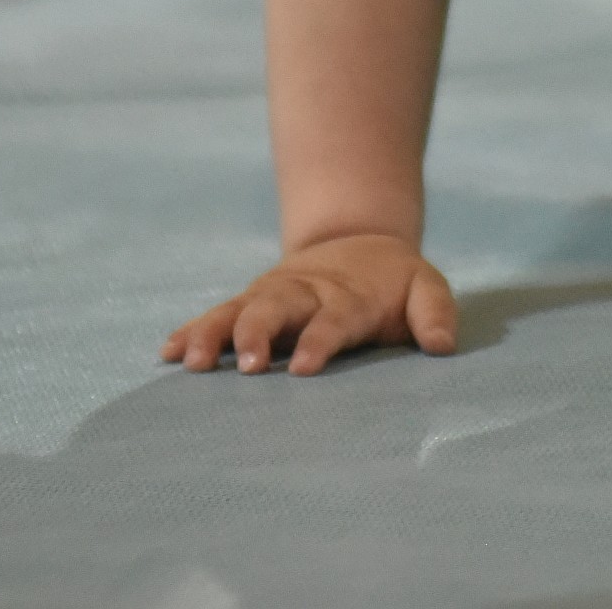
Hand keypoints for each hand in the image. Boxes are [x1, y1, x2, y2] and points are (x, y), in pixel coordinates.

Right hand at [162, 234, 458, 376]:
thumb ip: (435, 313)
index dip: (319, 342)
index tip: (302, 369)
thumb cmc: (394, 283)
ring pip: (237, 312)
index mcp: (347, 296)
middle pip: (275, 311)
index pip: (333, 320)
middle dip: (257, 336)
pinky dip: (192, 332)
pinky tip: (168, 353)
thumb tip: (443, 346)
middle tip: (244, 366)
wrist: (358, 242)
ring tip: (190, 362)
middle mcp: (303, 294)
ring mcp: (270, 297)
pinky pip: (216, 317)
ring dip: (213, 335)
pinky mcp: (249, 304)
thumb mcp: (425, 287)